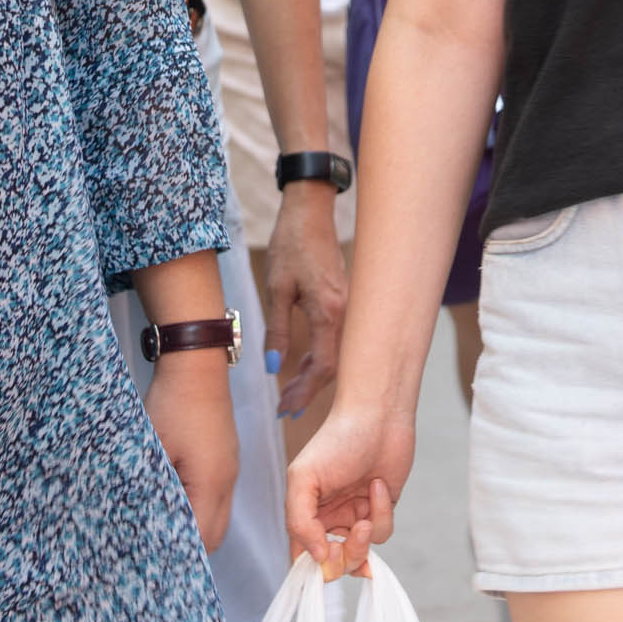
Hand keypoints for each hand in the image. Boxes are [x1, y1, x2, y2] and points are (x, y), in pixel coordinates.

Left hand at [147, 350, 238, 552]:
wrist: (195, 364)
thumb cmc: (172, 403)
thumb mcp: (154, 450)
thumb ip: (151, 490)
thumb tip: (144, 522)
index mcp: (211, 482)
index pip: (201, 537)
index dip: (179, 554)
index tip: (153, 561)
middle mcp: (227, 481)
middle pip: (216, 534)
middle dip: (190, 549)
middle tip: (157, 551)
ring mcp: (230, 469)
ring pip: (219, 517)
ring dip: (197, 528)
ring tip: (164, 530)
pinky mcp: (226, 459)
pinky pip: (219, 498)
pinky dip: (201, 509)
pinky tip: (176, 503)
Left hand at [265, 189, 349, 421]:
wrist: (310, 211)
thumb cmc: (292, 244)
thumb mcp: (277, 288)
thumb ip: (277, 331)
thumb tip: (274, 367)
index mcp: (329, 311)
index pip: (322, 366)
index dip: (304, 392)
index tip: (285, 409)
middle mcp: (345, 313)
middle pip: (333, 366)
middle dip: (309, 391)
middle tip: (285, 410)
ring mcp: (348, 308)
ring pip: (336, 354)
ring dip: (313, 376)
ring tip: (289, 395)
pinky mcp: (343, 302)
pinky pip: (336, 339)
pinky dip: (319, 357)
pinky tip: (300, 365)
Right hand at [285, 397, 414, 578]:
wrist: (378, 416)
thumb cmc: (337, 440)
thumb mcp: (304, 479)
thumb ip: (300, 522)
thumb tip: (316, 559)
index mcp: (305, 512)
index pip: (302, 556)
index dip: (314, 567)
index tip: (326, 557)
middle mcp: (328, 518)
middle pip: (334, 563)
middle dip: (345, 558)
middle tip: (351, 539)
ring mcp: (355, 515)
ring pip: (360, 552)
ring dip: (364, 538)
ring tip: (365, 516)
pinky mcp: (380, 509)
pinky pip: (382, 532)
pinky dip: (381, 513)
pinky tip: (377, 486)